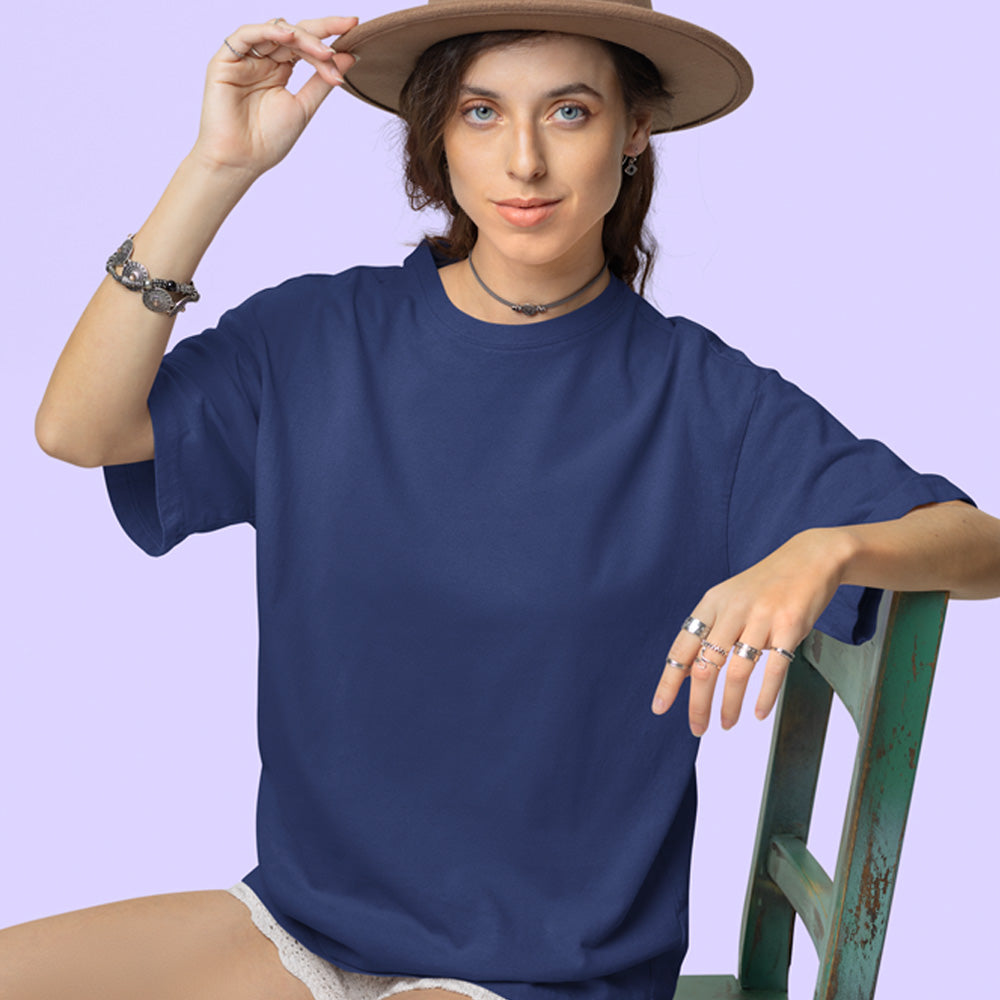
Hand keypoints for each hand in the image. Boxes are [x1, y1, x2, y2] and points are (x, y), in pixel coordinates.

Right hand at [190, 16, 358, 176]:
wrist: (242, 160)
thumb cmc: (268, 140)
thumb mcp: (304, 106)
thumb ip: (322, 80)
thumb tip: (349, 56)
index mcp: (280, 69)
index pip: (305, 44)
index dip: (328, 36)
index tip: (354, 29)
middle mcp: (263, 59)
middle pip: (293, 33)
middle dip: (321, 31)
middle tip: (346, 30)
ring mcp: (244, 58)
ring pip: (275, 31)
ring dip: (302, 38)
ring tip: (323, 51)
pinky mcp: (226, 60)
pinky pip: (247, 35)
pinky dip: (268, 31)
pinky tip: (290, 36)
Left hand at [650, 528, 850, 735]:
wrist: (810, 558)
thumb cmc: (766, 585)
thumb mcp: (730, 598)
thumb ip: (711, 630)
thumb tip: (689, 671)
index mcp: (711, 603)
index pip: (682, 648)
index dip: (669, 681)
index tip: (660, 707)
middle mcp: (732, 610)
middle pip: (706, 666)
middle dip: (698, 704)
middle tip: (697, 728)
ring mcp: (761, 618)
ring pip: (736, 673)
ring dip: (729, 705)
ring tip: (726, 724)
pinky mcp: (790, 627)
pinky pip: (773, 670)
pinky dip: (764, 696)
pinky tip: (758, 713)